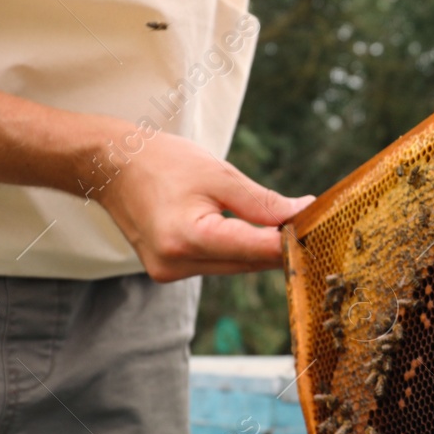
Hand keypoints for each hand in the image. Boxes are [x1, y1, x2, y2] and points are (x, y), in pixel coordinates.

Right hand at [87, 128, 312, 281]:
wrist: (112, 167)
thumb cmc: (162, 162)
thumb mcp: (218, 174)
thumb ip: (262, 202)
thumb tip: (302, 214)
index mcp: (188, 238)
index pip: (256, 249)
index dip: (292, 240)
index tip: (321, 227)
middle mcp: (176, 263)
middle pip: (248, 262)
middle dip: (280, 244)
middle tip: (311, 222)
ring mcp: (170, 272)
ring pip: (235, 266)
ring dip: (258, 247)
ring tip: (284, 223)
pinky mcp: (168, 271)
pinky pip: (217, 263)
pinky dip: (236, 248)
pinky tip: (249, 231)